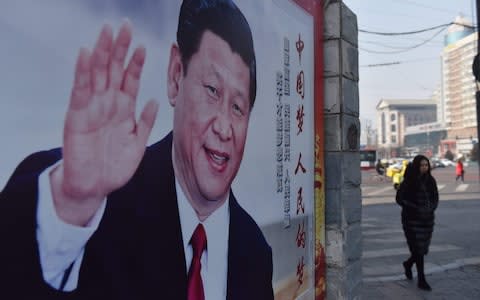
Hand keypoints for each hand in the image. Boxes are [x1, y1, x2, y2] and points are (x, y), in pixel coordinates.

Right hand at [51, 22, 157, 224]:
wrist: (94, 188)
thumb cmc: (115, 166)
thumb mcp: (137, 144)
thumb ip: (145, 123)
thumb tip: (155, 100)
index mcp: (124, 109)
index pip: (130, 80)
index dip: (136, 63)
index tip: (144, 45)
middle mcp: (108, 104)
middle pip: (113, 69)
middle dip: (119, 48)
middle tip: (125, 26)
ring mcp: (92, 108)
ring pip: (96, 74)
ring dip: (101, 52)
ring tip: (107, 32)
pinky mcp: (76, 117)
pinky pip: (80, 91)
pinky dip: (82, 73)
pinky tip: (85, 54)